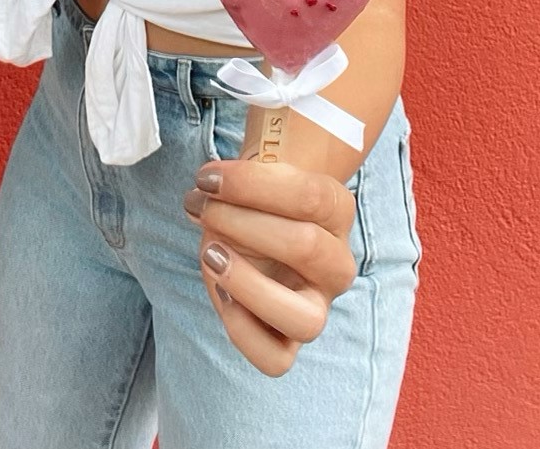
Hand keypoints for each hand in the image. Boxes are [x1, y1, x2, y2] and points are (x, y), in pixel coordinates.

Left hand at [183, 159, 357, 377]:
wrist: (257, 221)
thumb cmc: (255, 198)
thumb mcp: (254, 178)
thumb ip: (241, 179)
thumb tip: (209, 189)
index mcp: (338, 211)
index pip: (311, 196)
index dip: (253, 185)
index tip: (208, 178)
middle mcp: (337, 263)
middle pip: (305, 246)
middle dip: (240, 222)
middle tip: (201, 207)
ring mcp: (318, 307)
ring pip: (306, 322)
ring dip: (249, 286)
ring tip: (211, 254)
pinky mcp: (289, 340)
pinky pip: (276, 360)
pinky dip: (243, 330)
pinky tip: (221, 291)